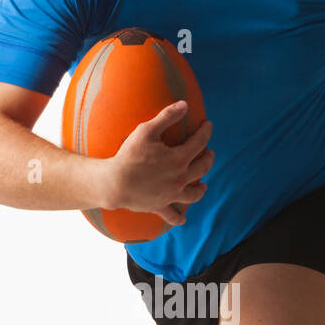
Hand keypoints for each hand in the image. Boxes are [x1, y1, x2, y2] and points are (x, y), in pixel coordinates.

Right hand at [106, 102, 214, 226]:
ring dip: (201, 189)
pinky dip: (178, 219)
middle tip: (209, 152)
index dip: (205, 132)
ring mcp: (171, 194)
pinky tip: (183, 220)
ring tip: (204, 185)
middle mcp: (180, 178)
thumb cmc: (129, 155)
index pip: (199, 142)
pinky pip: (172, 215)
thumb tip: (184, 105)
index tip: (208, 125)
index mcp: (179, 158)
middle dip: (208, 158)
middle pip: (202, 168)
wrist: (114, 183)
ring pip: (194, 194)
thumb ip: (166, 117)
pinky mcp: (160, 206)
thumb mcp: (146, 130)